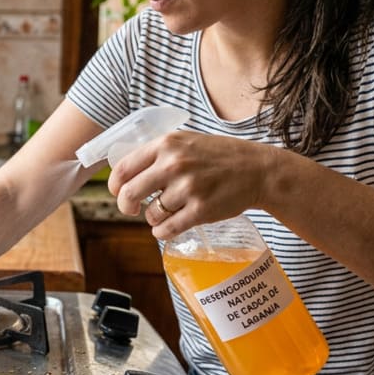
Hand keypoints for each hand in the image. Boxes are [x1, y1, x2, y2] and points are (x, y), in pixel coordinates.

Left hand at [107, 131, 279, 238]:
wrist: (257, 170)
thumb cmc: (218, 157)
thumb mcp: (186, 142)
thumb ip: (157, 154)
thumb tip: (124, 175)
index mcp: (166, 144)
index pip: (123, 168)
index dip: (115, 185)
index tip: (118, 192)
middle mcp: (174, 164)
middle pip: (129, 194)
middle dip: (127, 206)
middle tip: (133, 209)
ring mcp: (188, 188)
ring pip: (151, 214)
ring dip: (154, 218)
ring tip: (168, 211)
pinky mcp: (200, 210)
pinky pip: (167, 230)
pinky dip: (163, 232)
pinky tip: (169, 227)